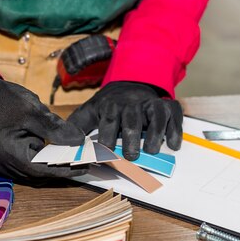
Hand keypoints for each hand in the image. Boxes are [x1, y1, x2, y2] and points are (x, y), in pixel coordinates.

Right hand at [0, 71, 86, 181]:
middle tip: (84, 162)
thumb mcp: (32, 109)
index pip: (40, 169)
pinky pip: (24, 168)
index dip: (64, 170)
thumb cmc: (4, 99)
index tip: (85, 166)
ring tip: (73, 158)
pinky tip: (54, 155)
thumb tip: (79, 141)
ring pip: (31, 174)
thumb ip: (55, 128)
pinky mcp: (0, 162)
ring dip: (51, 167)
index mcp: (5, 150)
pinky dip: (40, 163)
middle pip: (36, 174)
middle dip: (60, 169)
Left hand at [68, 81, 182, 159]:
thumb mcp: (90, 112)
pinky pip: (174, 116)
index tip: (104, 152)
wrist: (131, 84)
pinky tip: (172, 144)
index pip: (108, 120)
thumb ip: (77, 126)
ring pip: (156, 115)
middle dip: (131, 138)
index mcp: (111, 105)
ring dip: (155, 134)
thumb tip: (64, 141)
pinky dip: (175, 129)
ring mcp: (151, 104)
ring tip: (151, 151)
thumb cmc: (109, 106)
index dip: (106, 137)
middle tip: (130, 156)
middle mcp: (132, 103)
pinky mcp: (168, 107)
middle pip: (132, 119)